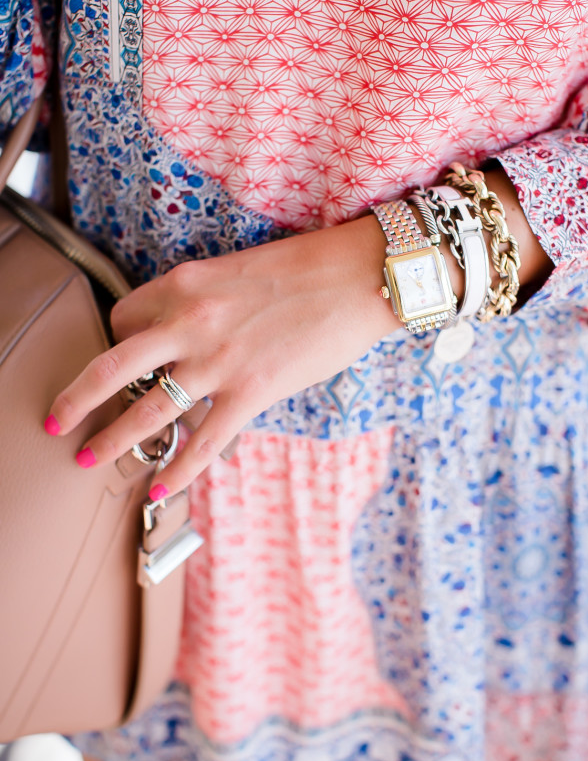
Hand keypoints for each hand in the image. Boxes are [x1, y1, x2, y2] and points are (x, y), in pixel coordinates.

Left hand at [45, 217, 400, 496]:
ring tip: (89, 459)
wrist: (359, 276)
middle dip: (77, 398)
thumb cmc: (306, 269)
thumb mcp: (237, 271)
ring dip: (113, 439)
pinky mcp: (252, 391)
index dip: (116, 343)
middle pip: (112, 365)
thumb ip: (203, 303)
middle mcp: (190, 321)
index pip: (125, 318)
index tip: (119, 364)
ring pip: (149, 411)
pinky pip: (203, 442)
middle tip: (55, 420)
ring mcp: (218, 360)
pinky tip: (159, 490)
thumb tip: (188, 339)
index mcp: (185, 284)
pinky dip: (178, 472)